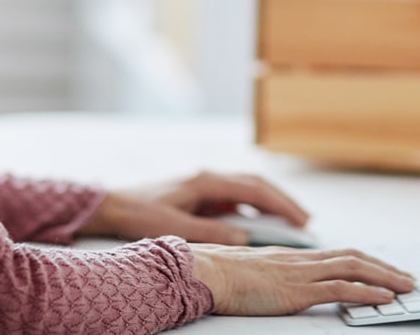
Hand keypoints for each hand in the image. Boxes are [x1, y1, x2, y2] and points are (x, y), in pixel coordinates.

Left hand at [76, 171, 307, 244]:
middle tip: (305, 222)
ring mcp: (204, 185)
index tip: (302, 220)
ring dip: (269, 205)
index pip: (253, 189)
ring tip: (291, 224)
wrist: (113, 205)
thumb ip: (210, 234)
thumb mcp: (175, 229)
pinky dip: (251, 210)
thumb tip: (244, 241)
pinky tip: (259, 227)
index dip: (281, 204)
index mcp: (205, 181)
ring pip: (246, 191)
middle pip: (255, 185)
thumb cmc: (139, 213)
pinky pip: (233, 200)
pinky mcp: (199, 194)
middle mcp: (208, 178)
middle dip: (282, 202)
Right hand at [188, 243, 415, 315]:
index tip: (384, 269)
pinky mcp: (297, 290)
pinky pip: (340, 289)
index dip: (365, 261)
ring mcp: (300, 273)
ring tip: (406, 287)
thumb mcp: (250, 272)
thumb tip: (274, 283)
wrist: (204, 271)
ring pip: (353, 269)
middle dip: (384, 267)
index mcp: (291, 256)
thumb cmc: (218, 274)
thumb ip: (268, 274)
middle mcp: (301, 260)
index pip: (338, 254)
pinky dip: (366, 292)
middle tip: (408, 278)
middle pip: (353, 257)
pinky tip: (383, 298)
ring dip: (385, 277)